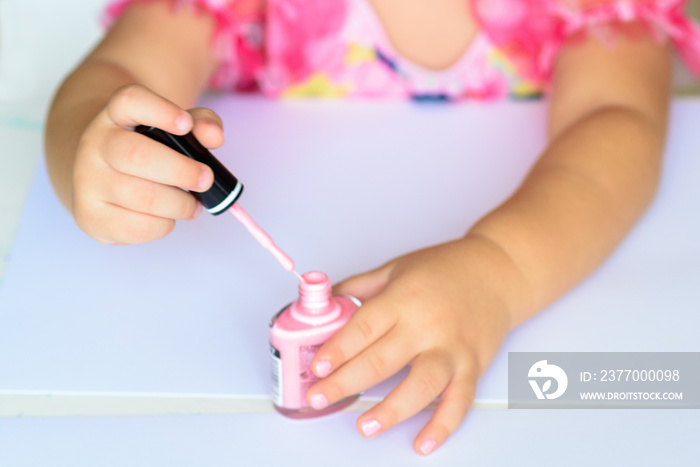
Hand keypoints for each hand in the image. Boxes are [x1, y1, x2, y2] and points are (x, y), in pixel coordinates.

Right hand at [72, 84, 224, 243]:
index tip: (186, 125)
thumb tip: (214, 137)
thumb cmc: (147, 151)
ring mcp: (88, 181)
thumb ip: (200, 124)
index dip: (160, 111)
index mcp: (116, 114)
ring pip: (142, 197)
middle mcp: (95, 144)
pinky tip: (168, 217)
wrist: (99, 178)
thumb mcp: (173, 128)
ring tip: (192, 204)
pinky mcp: (91, 216)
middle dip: (181, 171)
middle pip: (137, 156)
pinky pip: (137, 227)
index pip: (130, 101)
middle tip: (206, 180)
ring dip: (179, 204)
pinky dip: (164, 225)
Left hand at [307, 237, 518, 454]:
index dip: (338, 349)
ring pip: (420, 386)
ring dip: (391, 410)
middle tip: (320, 397)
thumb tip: (327, 301)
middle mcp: (427, 325)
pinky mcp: (473, 366)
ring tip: (366, 425)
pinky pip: (459, 401)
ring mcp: (453, 348)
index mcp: (404, 298)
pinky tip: (423, 441)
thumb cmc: (447, 268)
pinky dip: (443, 425)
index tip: (318, 367)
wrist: (498, 271)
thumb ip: (361, 287)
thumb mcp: (397, 268)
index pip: (364, 327)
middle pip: (382, 360)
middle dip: (346, 383)